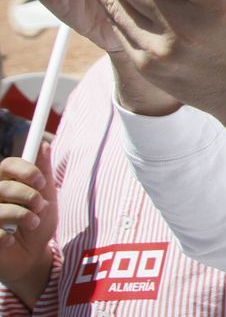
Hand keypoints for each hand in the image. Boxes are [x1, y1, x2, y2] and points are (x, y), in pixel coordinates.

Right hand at [0, 148, 57, 303]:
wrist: (32, 257)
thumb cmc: (38, 224)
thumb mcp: (46, 198)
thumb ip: (43, 173)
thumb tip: (44, 144)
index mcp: (6, 182)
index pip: (7, 164)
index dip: (25, 170)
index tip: (41, 181)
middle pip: (4, 186)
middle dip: (29, 197)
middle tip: (40, 207)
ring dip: (22, 216)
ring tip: (32, 224)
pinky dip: (6, 237)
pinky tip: (10, 241)